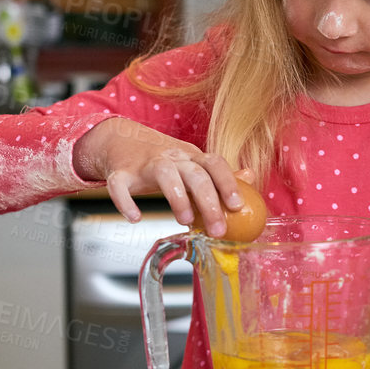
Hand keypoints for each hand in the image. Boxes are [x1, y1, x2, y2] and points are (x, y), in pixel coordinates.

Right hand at [73, 117, 254, 237]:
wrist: (119, 140)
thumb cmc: (161, 158)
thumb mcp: (191, 162)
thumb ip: (219, 173)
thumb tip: (250, 177)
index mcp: (190, 156)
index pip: (214, 163)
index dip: (228, 183)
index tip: (238, 206)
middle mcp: (170, 157)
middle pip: (194, 173)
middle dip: (209, 202)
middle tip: (218, 229)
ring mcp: (145, 163)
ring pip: (164, 173)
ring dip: (177, 197)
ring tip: (185, 221)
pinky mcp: (120, 173)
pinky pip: (120, 185)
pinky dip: (125, 202)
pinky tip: (135, 217)